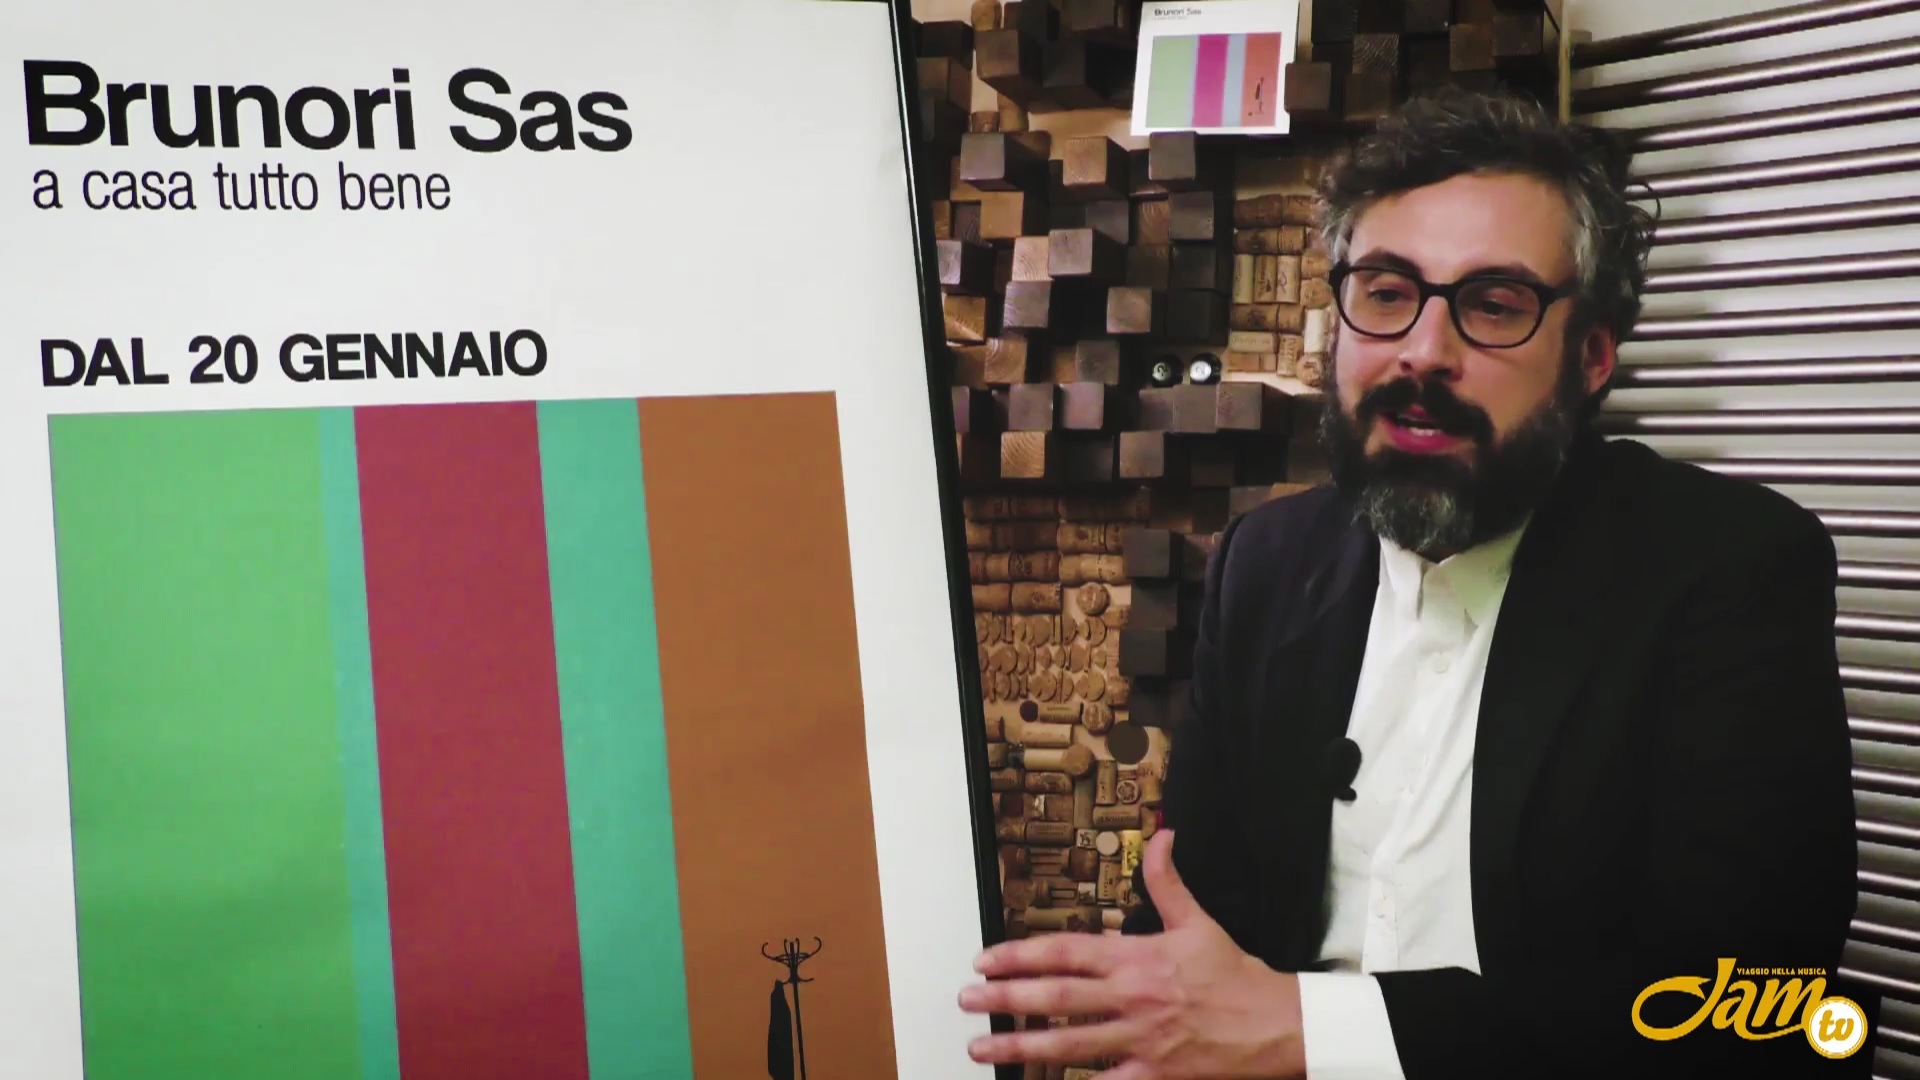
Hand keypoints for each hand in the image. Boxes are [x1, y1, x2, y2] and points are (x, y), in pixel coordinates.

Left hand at [957, 829, 1305, 1078]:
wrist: (1277, 1025)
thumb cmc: (1235, 977)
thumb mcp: (1198, 922)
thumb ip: (1167, 881)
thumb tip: (1160, 836)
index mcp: (1136, 958)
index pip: (1065, 952)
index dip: (1020, 954)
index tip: (986, 959)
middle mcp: (1131, 998)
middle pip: (1055, 997)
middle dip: (1004, 999)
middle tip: (967, 1001)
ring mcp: (1140, 1040)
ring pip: (1068, 1044)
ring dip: (1020, 1045)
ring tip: (981, 1047)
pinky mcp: (1154, 1075)